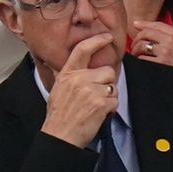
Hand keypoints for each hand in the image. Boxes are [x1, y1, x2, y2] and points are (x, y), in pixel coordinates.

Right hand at [40, 33, 118, 147]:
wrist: (60, 135)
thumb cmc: (59, 115)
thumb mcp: (58, 89)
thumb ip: (67, 75)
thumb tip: (63, 64)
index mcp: (68, 74)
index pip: (82, 50)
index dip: (97, 40)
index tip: (107, 36)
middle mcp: (79, 79)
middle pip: (107, 71)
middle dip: (107, 82)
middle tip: (97, 95)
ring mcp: (90, 91)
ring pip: (113, 86)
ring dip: (109, 96)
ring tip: (96, 105)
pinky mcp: (100, 103)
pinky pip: (115, 101)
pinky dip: (110, 108)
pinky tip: (99, 113)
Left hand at [130, 21, 172, 75]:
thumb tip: (155, 33)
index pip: (157, 24)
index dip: (144, 24)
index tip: (136, 25)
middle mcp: (172, 40)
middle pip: (146, 33)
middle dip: (136, 39)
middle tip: (134, 46)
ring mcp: (166, 51)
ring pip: (142, 45)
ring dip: (135, 50)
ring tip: (136, 55)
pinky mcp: (161, 63)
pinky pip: (143, 59)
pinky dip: (139, 60)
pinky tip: (140, 62)